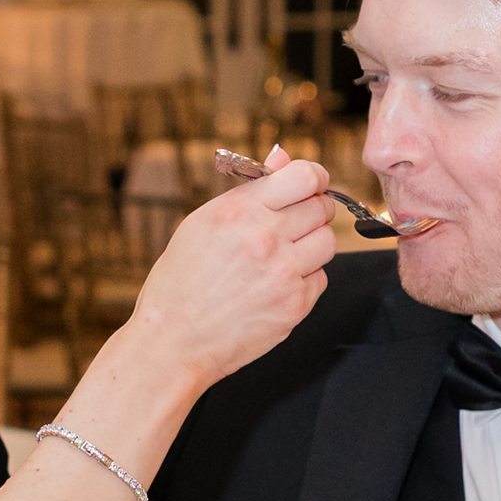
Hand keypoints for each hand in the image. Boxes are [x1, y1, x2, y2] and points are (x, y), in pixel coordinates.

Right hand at [123, 155, 334, 390]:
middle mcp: (265, 238)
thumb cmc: (180, 282)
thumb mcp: (203, 224)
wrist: (173, 341)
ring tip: (283, 256)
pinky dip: (304, 278)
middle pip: (322, 207)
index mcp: (240, 211)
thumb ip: (249, 191)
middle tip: (294, 223)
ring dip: (312, 244)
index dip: (315, 177)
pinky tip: (275, 285)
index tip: (312, 184)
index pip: (306, 176)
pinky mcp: (295, 305)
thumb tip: (283, 158)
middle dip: (312, 210)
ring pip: (327, 242)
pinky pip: (320, 278)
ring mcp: (284, 274)